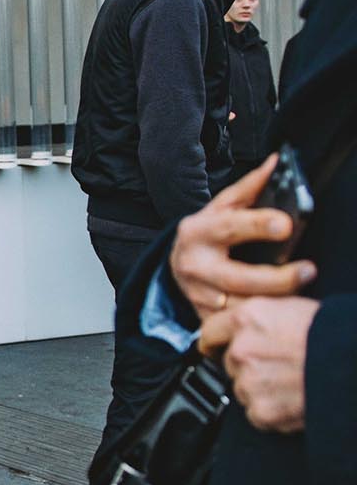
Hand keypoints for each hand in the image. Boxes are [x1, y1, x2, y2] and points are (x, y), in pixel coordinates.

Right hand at [169, 155, 316, 321]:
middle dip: (276, 278)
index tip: (286, 225)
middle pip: (237, 277)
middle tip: (308, 270)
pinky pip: (235, 323)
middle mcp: (192, 265)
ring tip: (301, 297)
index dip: (258, 225)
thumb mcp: (222, 207)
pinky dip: (260, 318)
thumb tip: (277, 161)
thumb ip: (250, 187)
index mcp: (197, 231)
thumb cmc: (208, 232)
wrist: (176, 264)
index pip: (230, 227)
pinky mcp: (203, 317)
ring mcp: (196, 294)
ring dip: (272, 303)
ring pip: (238, 305)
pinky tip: (281, 313)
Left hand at [198, 295, 319, 432]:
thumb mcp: (294, 308)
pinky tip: (296, 399)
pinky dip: (274, 411)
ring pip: (244, 389)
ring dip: (262, 389)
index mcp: (248, 319)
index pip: (210, 331)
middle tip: (281, 366)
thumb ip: (262, 319)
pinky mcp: (262, 411)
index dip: (215, 342)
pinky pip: (258, 414)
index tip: (214, 348)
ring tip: (294, 381)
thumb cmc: (338, 333)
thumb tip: (250, 327)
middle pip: (231, 363)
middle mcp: (241, 349)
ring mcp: (249, 382)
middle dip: (250, 366)